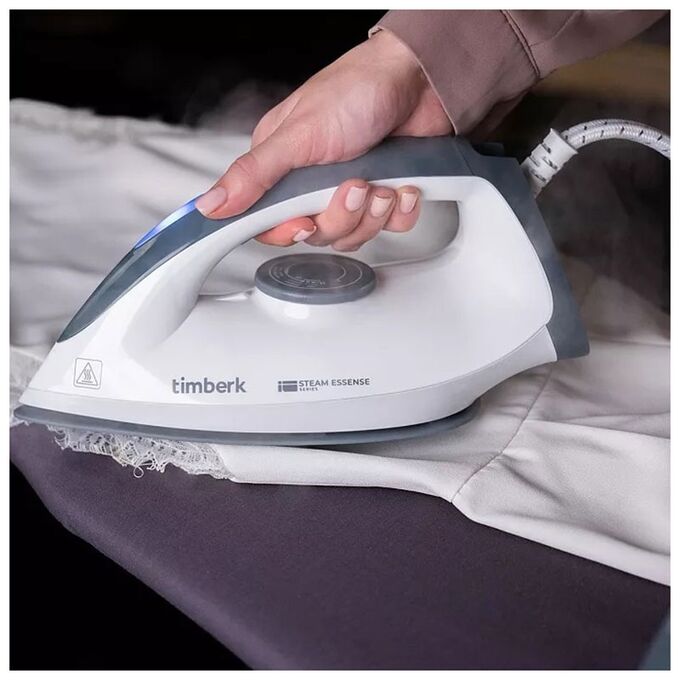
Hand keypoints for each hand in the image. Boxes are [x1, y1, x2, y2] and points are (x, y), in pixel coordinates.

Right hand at [196, 30, 451, 250]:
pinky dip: (401, 210)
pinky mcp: (382, 195)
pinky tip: (403, 185)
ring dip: (373, 213)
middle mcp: (313, 183)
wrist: (418, 78)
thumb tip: (211, 205)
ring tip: (382, 182)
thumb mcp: (299, 135)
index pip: (269, 223)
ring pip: (352, 235)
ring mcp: (349, 191)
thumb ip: (254, 175)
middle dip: (341, 216)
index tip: (304, 222)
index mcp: (282, 168)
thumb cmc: (356, 90)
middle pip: (316, 234)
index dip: (287, 231)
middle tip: (355, 186)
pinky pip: (389, 227)